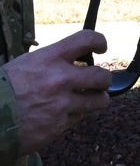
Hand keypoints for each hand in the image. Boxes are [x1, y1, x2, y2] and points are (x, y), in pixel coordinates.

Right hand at [5, 31, 111, 154]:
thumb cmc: (4, 88)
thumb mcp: (27, 64)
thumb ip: (51, 62)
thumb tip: (70, 62)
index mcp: (50, 58)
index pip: (86, 40)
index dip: (99, 41)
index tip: (102, 47)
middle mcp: (60, 79)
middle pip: (101, 76)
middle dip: (103, 79)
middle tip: (100, 81)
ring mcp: (62, 104)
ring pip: (97, 100)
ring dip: (96, 99)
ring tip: (92, 99)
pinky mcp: (58, 125)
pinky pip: (77, 118)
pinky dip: (73, 115)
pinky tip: (62, 114)